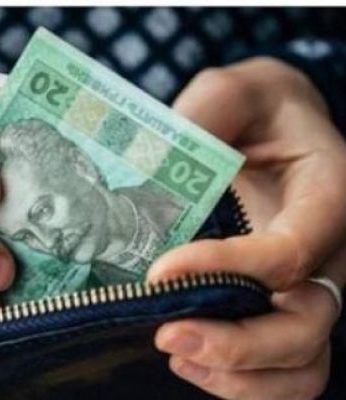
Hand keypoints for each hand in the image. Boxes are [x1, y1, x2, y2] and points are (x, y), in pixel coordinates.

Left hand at [148, 57, 345, 398]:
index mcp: (327, 197)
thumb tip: (162, 160)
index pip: (289, 252)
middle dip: (238, 345)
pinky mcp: (280, 304)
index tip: (161, 271)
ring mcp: (308, 286)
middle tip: (167, 334)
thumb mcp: (237, 92)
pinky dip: (240, 380)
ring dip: (240, 375)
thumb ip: (211, 109)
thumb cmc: (258, 110)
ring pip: (302, 362)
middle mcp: (328, 253)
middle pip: (307, 325)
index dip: (228, 270)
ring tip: (176, 355)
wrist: (272, 130)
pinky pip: (280, 366)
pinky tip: (190, 362)